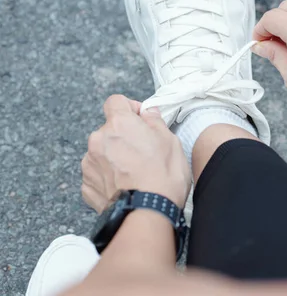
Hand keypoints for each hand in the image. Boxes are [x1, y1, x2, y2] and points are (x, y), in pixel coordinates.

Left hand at [81, 95, 190, 211]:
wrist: (147, 214)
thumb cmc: (163, 177)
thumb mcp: (171, 142)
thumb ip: (156, 122)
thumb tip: (149, 113)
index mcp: (119, 124)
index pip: (116, 101)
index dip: (129, 108)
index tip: (141, 119)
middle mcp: (98, 139)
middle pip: (109, 129)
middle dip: (124, 136)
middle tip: (144, 152)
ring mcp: (89, 164)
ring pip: (102, 152)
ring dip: (115, 157)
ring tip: (135, 173)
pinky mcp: (87, 185)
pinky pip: (97, 174)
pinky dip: (109, 177)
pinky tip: (126, 186)